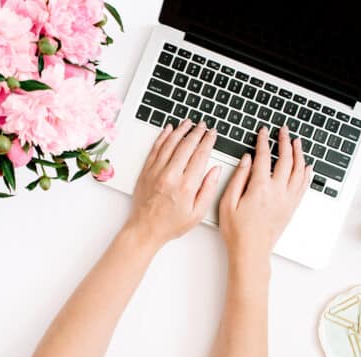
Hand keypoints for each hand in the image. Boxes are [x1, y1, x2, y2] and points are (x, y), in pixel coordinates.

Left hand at [125, 119, 221, 248]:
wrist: (145, 229)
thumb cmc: (170, 224)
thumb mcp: (197, 213)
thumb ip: (209, 189)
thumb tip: (215, 170)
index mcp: (186, 186)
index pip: (200, 155)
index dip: (208, 141)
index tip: (212, 134)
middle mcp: (170, 176)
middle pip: (186, 146)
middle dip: (196, 132)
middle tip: (203, 125)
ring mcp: (156, 172)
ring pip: (170, 144)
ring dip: (180, 131)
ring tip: (188, 123)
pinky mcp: (146, 171)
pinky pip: (155, 149)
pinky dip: (162, 137)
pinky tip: (168, 130)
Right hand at [219, 126, 311, 265]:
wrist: (251, 251)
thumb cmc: (237, 231)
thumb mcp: (228, 202)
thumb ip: (238, 178)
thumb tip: (247, 160)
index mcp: (260, 188)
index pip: (264, 157)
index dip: (264, 142)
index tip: (264, 132)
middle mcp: (277, 192)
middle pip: (286, 160)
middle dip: (285, 142)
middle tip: (283, 131)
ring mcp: (287, 199)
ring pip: (299, 170)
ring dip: (298, 154)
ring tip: (297, 143)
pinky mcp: (292, 207)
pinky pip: (304, 186)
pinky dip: (307, 173)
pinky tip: (307, 166)